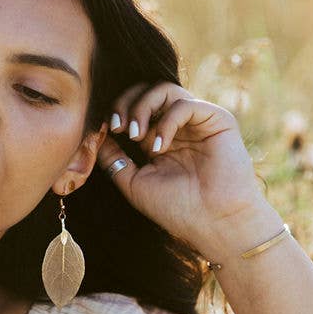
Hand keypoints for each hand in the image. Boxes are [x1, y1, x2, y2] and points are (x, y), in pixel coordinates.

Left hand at [97, 81, 271, 254]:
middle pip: (147, 91)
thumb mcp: (134, 184)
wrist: (215, 224)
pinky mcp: (217, 120)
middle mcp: (179, 127)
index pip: (134, 108)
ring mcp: (198, 122)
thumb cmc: (178, 210)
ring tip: (136, 135)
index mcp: (159, 139)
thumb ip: (115, 159)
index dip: (117, 111)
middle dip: (126, 103)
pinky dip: (167, 121)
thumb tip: (95, 137)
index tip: (107, 128)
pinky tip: (160, 146)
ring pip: (165, 89)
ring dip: (143, 107)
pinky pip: (185, 104)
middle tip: (119, 126)